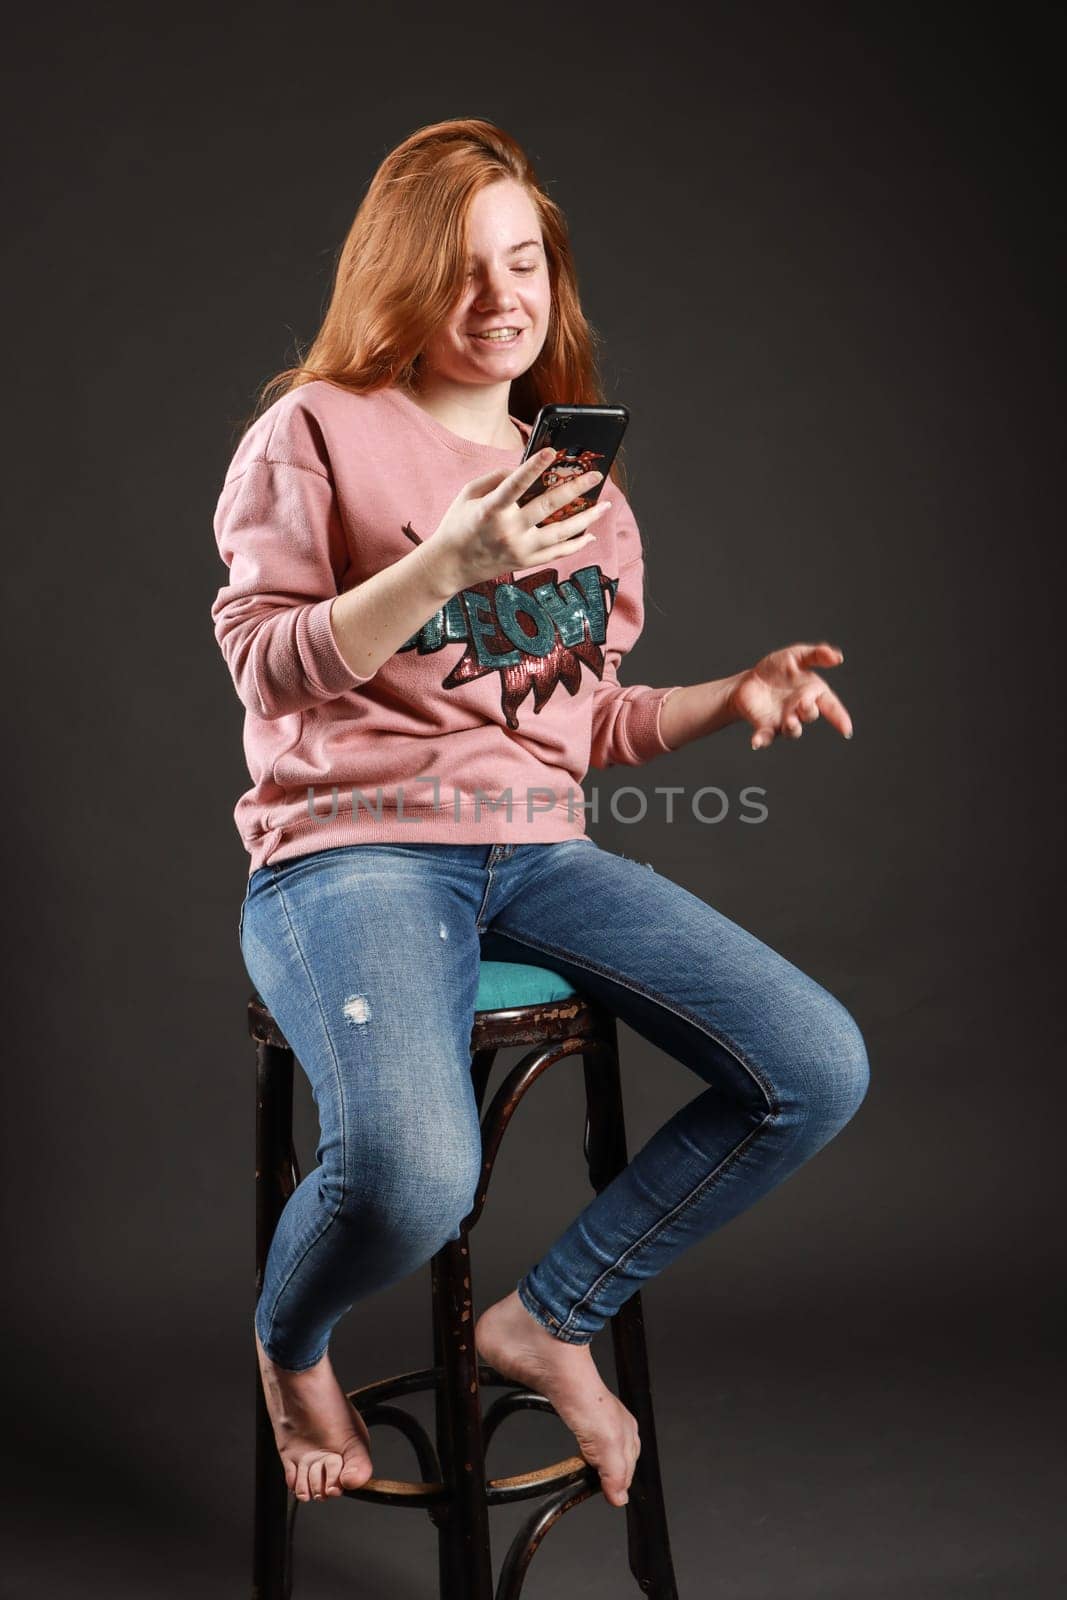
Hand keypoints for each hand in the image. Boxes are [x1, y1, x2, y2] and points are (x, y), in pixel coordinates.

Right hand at [421, 448, 610, 593]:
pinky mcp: (526, 562)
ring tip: (605, 505)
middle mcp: (509, 531)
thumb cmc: (458, 524)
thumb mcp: (469, 494)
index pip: (516, 484)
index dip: (534, 467)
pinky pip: (558, 553)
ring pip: (562, 532)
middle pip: (549, 507)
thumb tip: (524, 469)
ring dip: (587, 518)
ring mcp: (520, 549)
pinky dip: (576, 544)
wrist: (450, 566)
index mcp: (491, 510)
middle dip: (576, 488)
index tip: (553, 451)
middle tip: (596, 476)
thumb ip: (496, 478)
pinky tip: (590, 534)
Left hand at [729, 642, 853, 750]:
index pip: (830, 705)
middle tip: (803, 702)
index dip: (839, 717)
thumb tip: (838, 657)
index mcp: (812, 693)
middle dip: (809, 710)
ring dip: (793, 728)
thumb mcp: (796, 656)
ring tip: (790, 722)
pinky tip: (756, 742)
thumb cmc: (776, 669)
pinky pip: (765, 737)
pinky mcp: (765, 727)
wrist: (749, 681)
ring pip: (793, 730)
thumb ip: (816, 655)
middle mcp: (800, 710)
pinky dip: (761, 740)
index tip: (846, 729)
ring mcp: (783, 721)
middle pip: (810, 715)